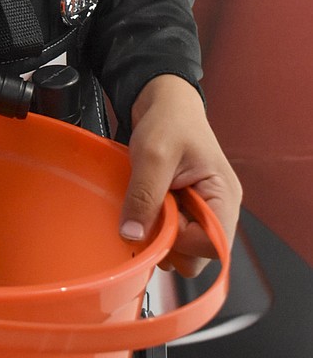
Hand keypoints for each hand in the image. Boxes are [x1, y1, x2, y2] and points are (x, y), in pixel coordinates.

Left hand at [120, 74, 241, 276]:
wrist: (163, 103)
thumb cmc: (168, 120)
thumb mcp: (153, 154)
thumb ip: (144, 195)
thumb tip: (133, 235)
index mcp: (224, 197)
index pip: (214, 246)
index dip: (182, 243)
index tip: (157, 222)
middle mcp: (219, 209)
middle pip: (199, 255)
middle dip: (169, 244)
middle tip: (145, 216)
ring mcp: (202, 211)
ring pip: (183, 249)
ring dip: (159, 237)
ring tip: (144, 207)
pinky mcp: (186, 210)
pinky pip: (173, 236)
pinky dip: (155, 229)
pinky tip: (144, 208)